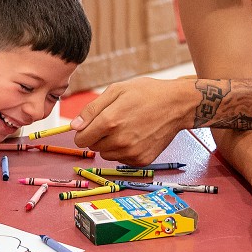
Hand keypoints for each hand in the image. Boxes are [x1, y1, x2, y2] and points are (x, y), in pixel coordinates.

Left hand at [71, 78, 193, 164]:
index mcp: (110, 122)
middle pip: (93, 147)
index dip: (83, 131)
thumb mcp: (116, 90)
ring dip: (111, 144)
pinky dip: (125, 150)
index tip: (92, 124)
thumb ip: (92, 109)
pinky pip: (122, 160)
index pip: (81, 139)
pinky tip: (136, 136)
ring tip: (127, 127)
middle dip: (98, 135)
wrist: (178, 104)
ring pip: (107, 154)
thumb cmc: (147, 93)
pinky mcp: (142, 160)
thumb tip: (74, 126)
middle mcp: (119, 141)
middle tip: (114, 121)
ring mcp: (132, 153)